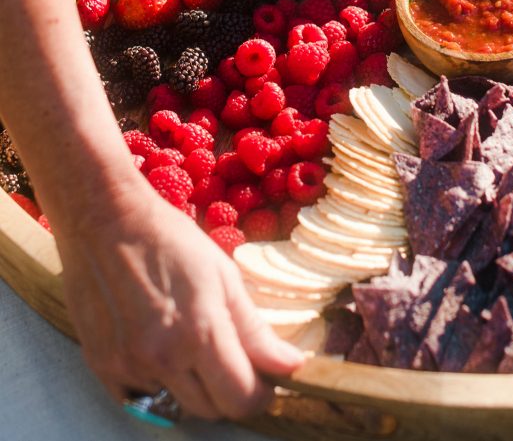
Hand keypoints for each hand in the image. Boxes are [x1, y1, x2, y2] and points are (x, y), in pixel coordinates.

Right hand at [54, 188, 302, 420]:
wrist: (105, 219)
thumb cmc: (169, 238)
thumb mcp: (223, 275)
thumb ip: (255, 330)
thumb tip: (291, 365)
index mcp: (198, 331)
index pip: (241, 398)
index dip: (260, 392)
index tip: (265, 376)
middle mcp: (161, 358)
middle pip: (211, 410)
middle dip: (230, 390)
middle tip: (232, 357)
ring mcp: (128, 366)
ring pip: (177, 407)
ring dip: (195, 388)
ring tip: (193, 345)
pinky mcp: (102, 367)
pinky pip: (142, 399)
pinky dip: (159, 385)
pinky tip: (161, 349)